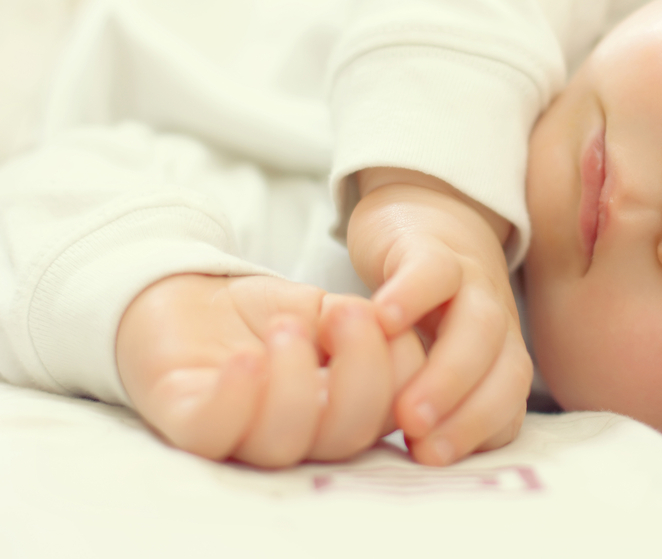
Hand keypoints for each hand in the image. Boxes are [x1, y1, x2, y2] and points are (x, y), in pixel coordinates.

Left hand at [116, 274, 425, 466]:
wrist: (186, 291)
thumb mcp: (324, 308)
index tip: (388, 313)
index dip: (402, 371)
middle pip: (345, 437)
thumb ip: (359, 325)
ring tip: (287, 328)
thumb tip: (392, 332)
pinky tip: (246, 359)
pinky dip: (238, 398)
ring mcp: (240, 434)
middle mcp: (296, 434)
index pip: (389, 412)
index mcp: (338, 412)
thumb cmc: (260, 312)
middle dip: (360, 374)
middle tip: (348, 314)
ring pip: (284, 444)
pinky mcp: (186, 422)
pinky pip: (215, 433)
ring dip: (296, 381)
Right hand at [348, 168, 533, 465]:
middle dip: (468, 415)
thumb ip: (431, 398)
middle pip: (506, 370)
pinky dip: (412, 296)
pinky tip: (380, 323)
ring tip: (404, 411)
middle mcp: (494, 320)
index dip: (479, 434)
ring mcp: (468, 279)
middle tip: (422, 448)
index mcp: (498, 354)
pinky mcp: (431, 245)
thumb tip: (412, 457)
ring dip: (448, 374)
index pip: (509, 404)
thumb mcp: (430, 353)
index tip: (432, 461)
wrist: (422, 211)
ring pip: (480, 326)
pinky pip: (433, 270)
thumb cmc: (424, 301)